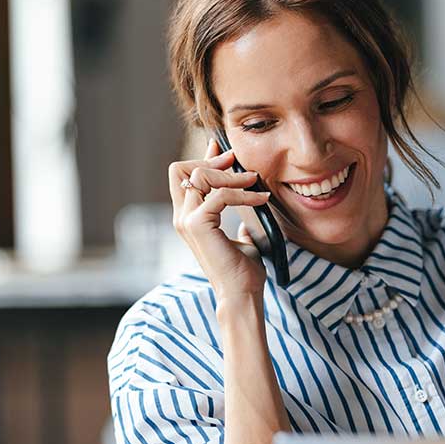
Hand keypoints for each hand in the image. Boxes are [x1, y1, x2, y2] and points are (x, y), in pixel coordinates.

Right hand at [168, 139, 271, 299]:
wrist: (242, 293)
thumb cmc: (243, 271)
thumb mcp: (241, 239)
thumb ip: (236, 225)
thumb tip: (246, 219)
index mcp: (189, 217)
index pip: (183, 176)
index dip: (203, 157)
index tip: (225, 150)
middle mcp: (182, 217)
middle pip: (182, 169)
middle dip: (212, 160)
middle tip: (239, 162)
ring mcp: (187, 220)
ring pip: (200, 176)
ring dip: (230, 174)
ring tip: (255, 181)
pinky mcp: (199, 225)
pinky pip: (220, 194)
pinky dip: (244, 193)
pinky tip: (262, 199)